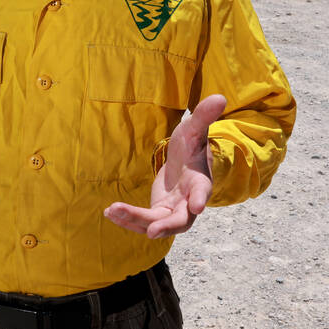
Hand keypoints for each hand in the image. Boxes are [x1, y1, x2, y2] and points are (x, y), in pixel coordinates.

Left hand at [103, 94, 226, 238]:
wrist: (186, 164)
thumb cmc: (192, 146)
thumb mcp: (195, 129)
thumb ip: (204, 116)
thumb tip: (219, 97)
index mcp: (200, 182)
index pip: (202, 192)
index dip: (200, 199)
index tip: (197, 206)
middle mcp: (189, 203)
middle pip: (181, 221)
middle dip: (166, 226)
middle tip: (151, 232)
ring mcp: (173, 211)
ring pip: (156, 223)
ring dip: (135, 221)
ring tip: (112, 211)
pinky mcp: (158, 213)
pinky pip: (143, 221)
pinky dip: (127, 219)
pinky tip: (109, 212)